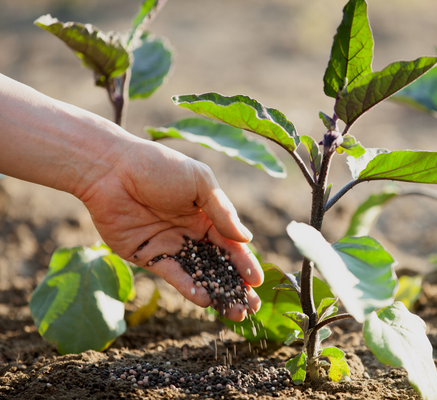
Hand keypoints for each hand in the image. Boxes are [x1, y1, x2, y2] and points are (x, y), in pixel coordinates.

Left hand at [78, 139, 262, 320]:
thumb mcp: (200, 181)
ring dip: (217, 293)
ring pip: (199, 274)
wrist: (112, 169)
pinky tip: (205, 300)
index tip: (257, 281)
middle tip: (251, 307)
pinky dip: (189, 288)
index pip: (231, 243)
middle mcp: (191, 233)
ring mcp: (171, 246)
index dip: (245, 262)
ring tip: (234, 313)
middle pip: (218, 264)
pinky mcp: (149, 256)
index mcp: (207, 214)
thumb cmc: (159, 167)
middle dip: (236, 285)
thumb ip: (222, 212)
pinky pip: (173, 275)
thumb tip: (246, 239)